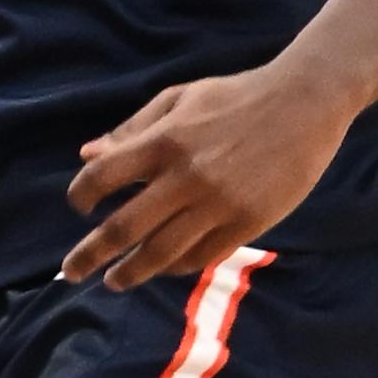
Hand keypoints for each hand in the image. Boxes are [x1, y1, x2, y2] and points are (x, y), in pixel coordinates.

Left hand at [63, 59, 350, 290]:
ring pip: (160, 253)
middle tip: (71, 271)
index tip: (80, 208)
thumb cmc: (237, 97)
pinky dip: (176, 267)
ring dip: (129, 273)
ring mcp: (217, 203)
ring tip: (114, 281)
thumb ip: (133, 128)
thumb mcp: (182, 98)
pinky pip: (201, 257)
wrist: (306, 102)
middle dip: (89, 255)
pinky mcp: (247, 222)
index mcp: (165, 140)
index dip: (81, 196)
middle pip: (123, 228)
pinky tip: (164, 268)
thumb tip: (87, 156)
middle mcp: (186, 175)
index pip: (103, 177)